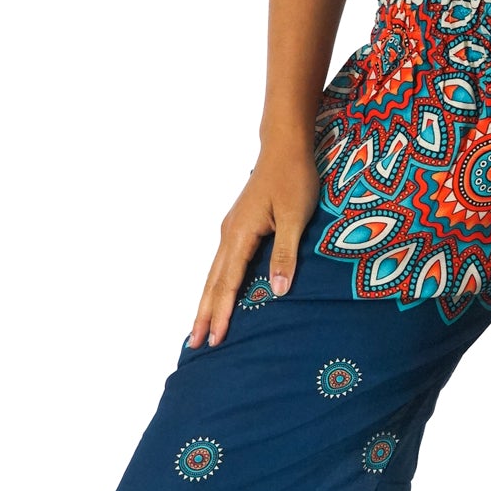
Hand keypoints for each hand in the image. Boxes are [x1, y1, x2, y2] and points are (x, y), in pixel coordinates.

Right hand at [188, 136, 319, 348]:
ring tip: (199, 327)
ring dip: (206, 302)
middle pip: (213, 282)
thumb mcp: (296, 218)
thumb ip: (286, 254)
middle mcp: (229, 234)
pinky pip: (222, 263)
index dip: (223, 313)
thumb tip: (278, 290)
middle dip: (204, 315)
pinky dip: (216, 285)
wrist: (284, 147)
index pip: (229, 283)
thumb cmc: (294, 178)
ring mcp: (231, 230)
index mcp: (241, 234)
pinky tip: (216, 295)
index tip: (216, 338)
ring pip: (214, 274)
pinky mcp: (238, 227)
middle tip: (194, 344)